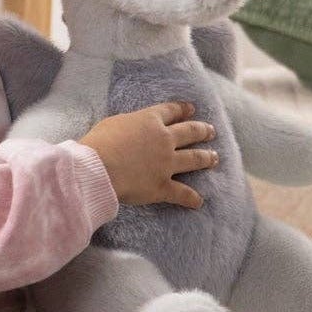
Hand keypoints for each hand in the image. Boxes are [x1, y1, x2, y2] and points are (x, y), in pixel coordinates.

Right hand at [78, 102, 216, 206]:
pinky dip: (192, 198)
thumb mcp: (111, 124)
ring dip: (206, 158)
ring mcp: (166, 163)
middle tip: (211, 131)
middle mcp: (163, 140)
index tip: (192, 109)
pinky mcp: (162, 186)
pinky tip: (199, 201)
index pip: (171, 111)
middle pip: (189, 132)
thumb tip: (128, 131)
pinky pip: (182, 193)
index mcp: (149, 120)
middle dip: (202, 131)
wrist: (97, 168)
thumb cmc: (97, 144)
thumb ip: (127, 126)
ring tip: (214, 158)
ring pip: (193, 158)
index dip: (183, 109)